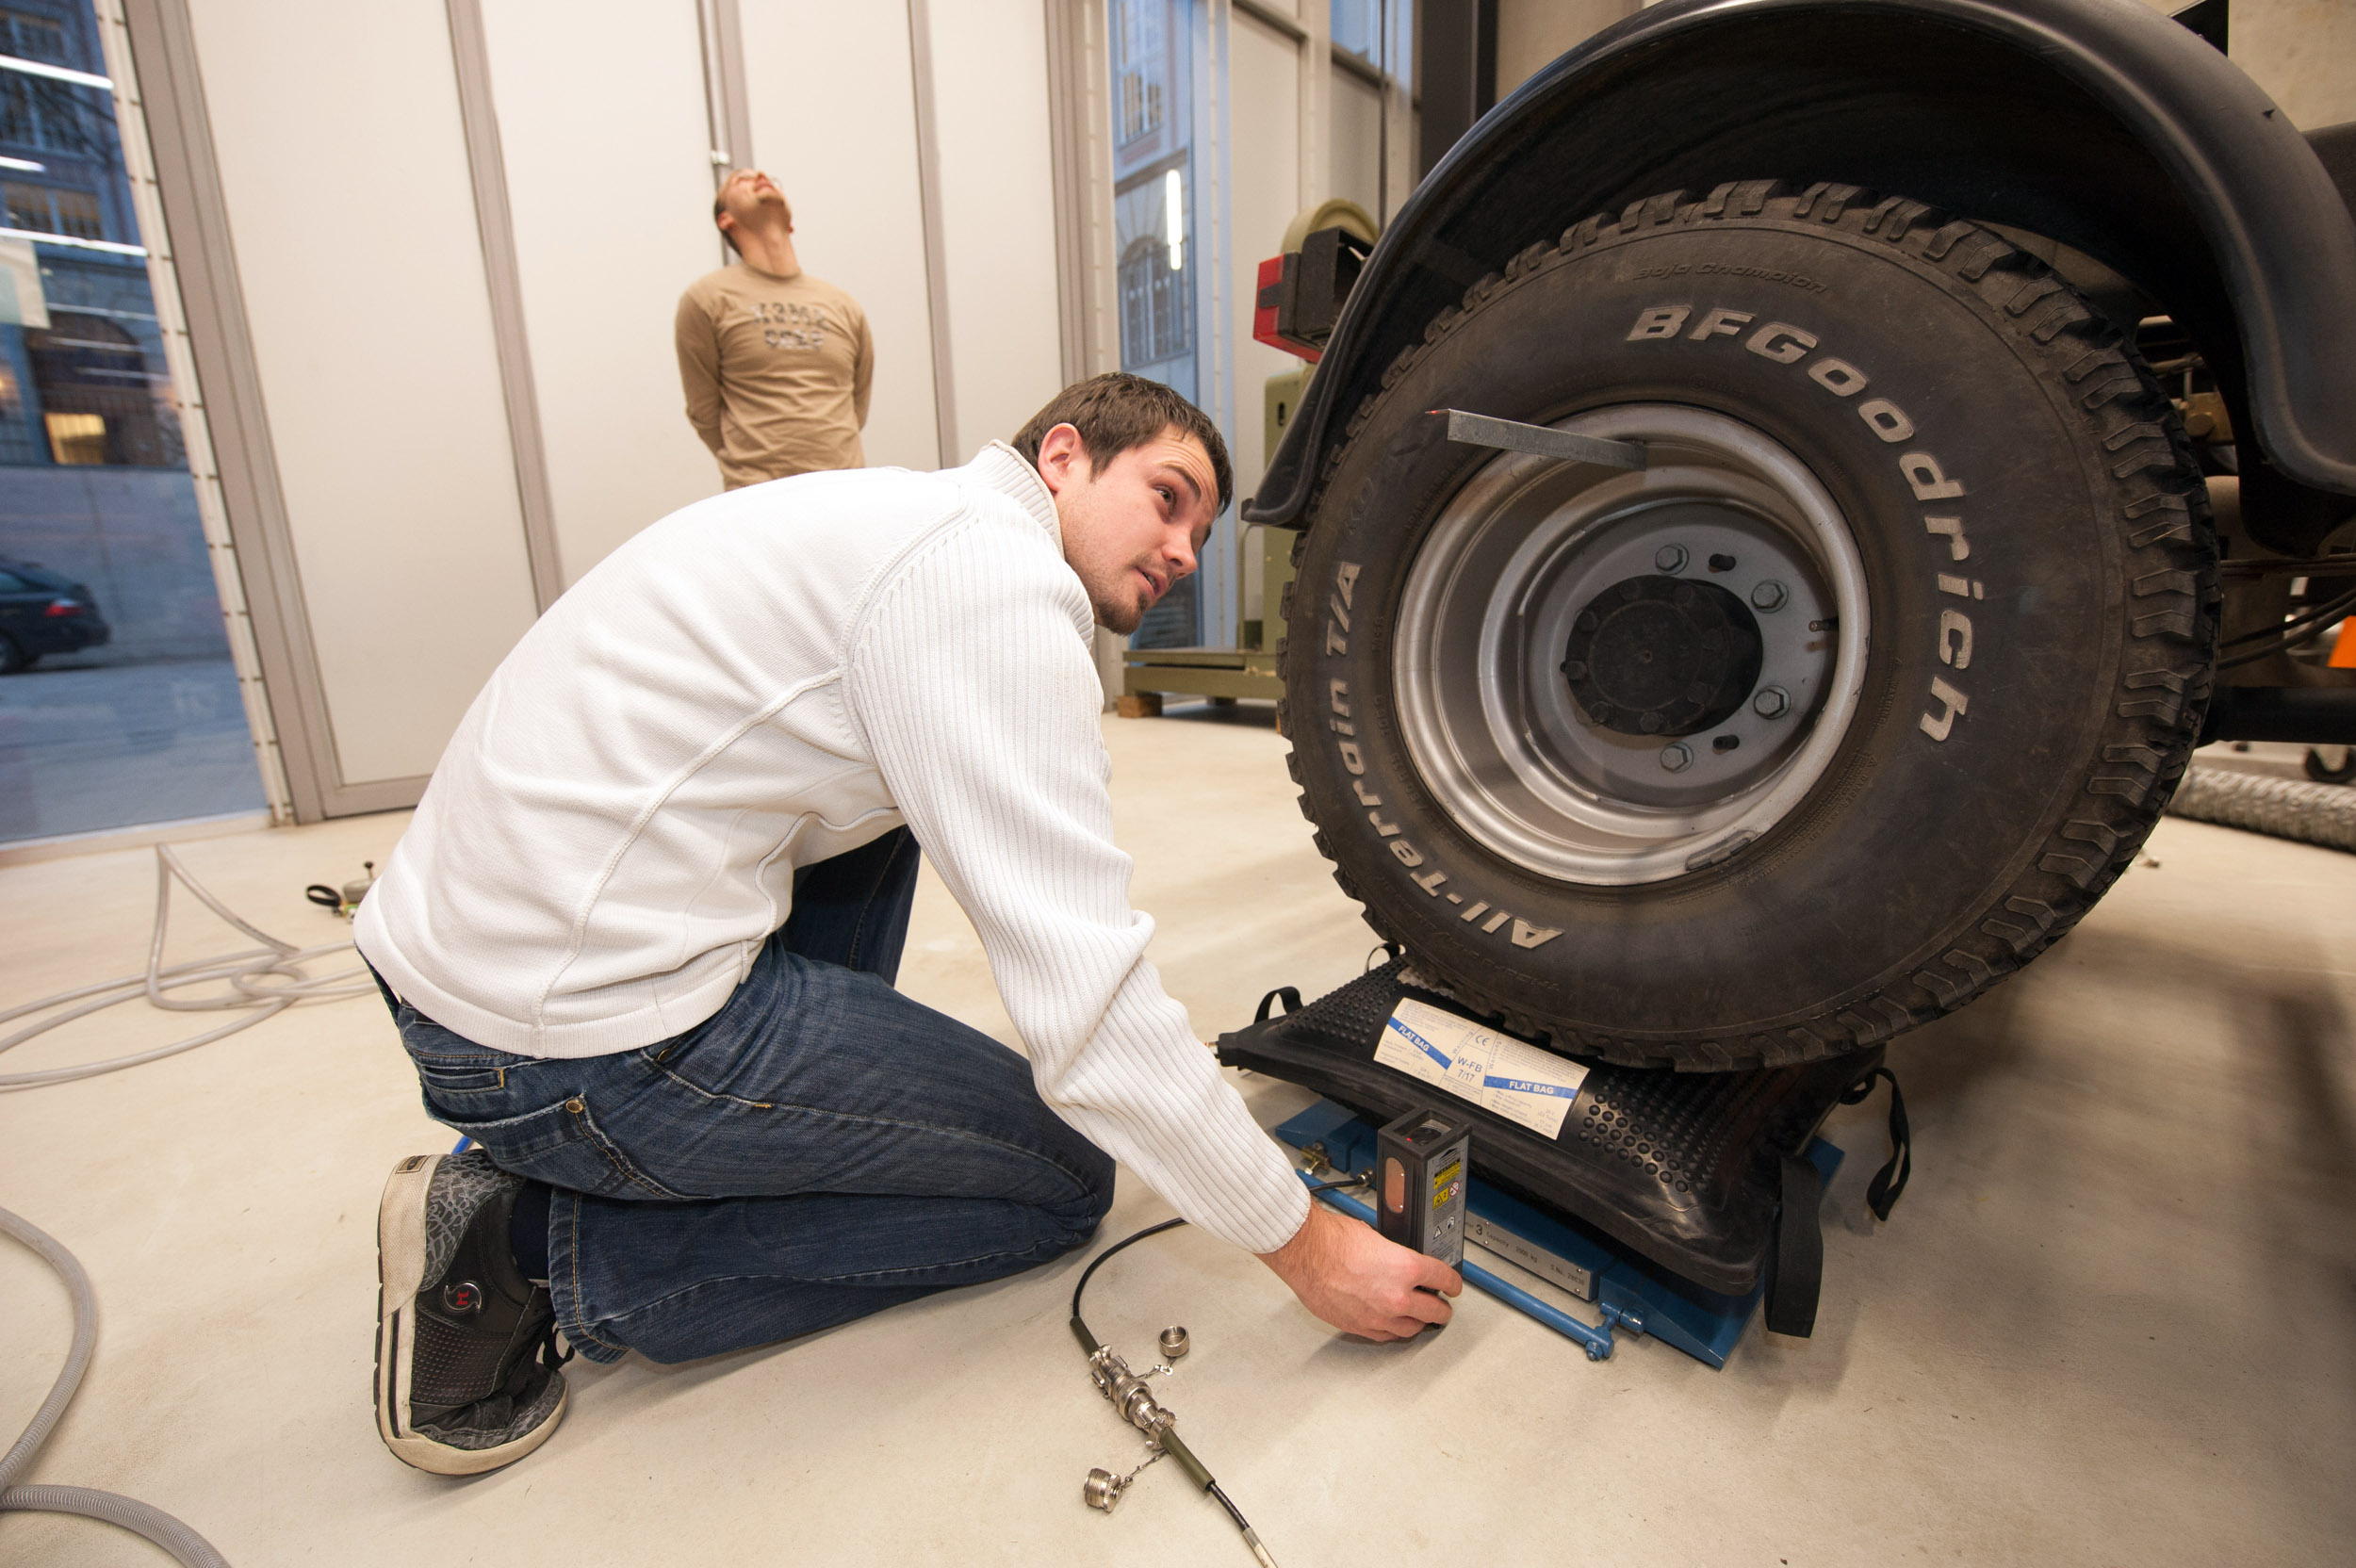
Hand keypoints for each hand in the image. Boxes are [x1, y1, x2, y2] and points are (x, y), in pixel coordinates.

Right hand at [1256, 1200, 1462, 1340]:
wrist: (1305, 1252)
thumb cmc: (1331, 1239)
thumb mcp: (1375, 1237)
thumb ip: (1393, 1255)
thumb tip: (1398, 1261)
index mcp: (1406, 1267)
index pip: (1444, 1278)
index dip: (1453, 1282)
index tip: (1453, 1285)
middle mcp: (1397, 1296)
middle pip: (1435, 1311)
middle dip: (1442, 1308)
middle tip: (1442, 1306)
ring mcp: (1378, 1315)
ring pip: (1411, 1329)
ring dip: (1418, 1322)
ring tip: (1420, 1318)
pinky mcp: (1359, 1326)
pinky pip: (1386, 1335)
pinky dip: (1393, 1330)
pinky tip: (1393, 1325)